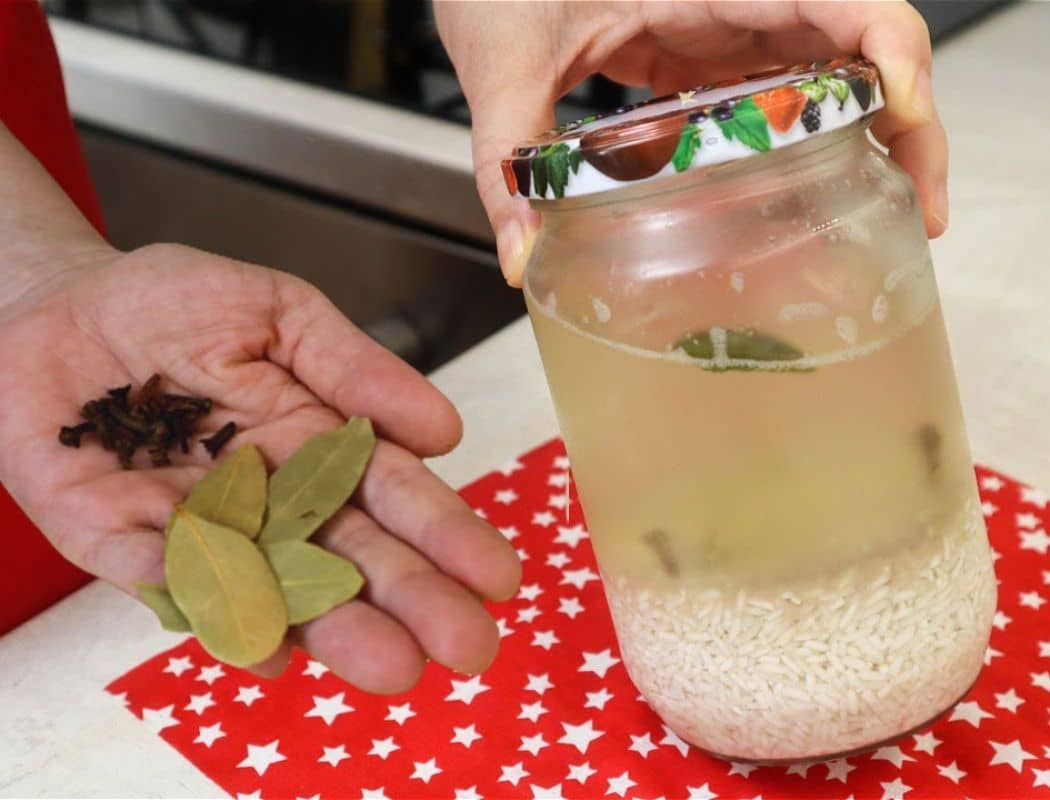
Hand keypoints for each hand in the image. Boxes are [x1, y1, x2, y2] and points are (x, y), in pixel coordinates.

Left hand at [0, 243, 520, 691]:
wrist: (54, 302)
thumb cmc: (172, 302)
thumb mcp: (280, 313)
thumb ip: (355, 367)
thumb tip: (444, 433)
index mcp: (314, 444)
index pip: (391, 496)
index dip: (446, 535)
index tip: (498, 578)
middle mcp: (265, 498)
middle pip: (345, 554)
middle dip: (409, 600)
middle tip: (467, 648)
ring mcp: (192, 524)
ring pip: (271, 582)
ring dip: (329, 626)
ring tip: (390, 665)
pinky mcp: (111, 535)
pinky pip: (160, 576)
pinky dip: (208, 609)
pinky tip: (267, 650)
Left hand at [437, 0, 946, 284]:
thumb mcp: (503, 62)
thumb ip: (508, 163)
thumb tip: (522, 257)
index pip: (840, 0)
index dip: (894, 54)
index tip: (906, 121)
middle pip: (864, 43)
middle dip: (910, 120)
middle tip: (918, 208)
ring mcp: (730, 23)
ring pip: (839, 68)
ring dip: (878, 135)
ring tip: (888, 210)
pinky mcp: (712, 52)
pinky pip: (791, 88)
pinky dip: (823, 136)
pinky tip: (826, 188)